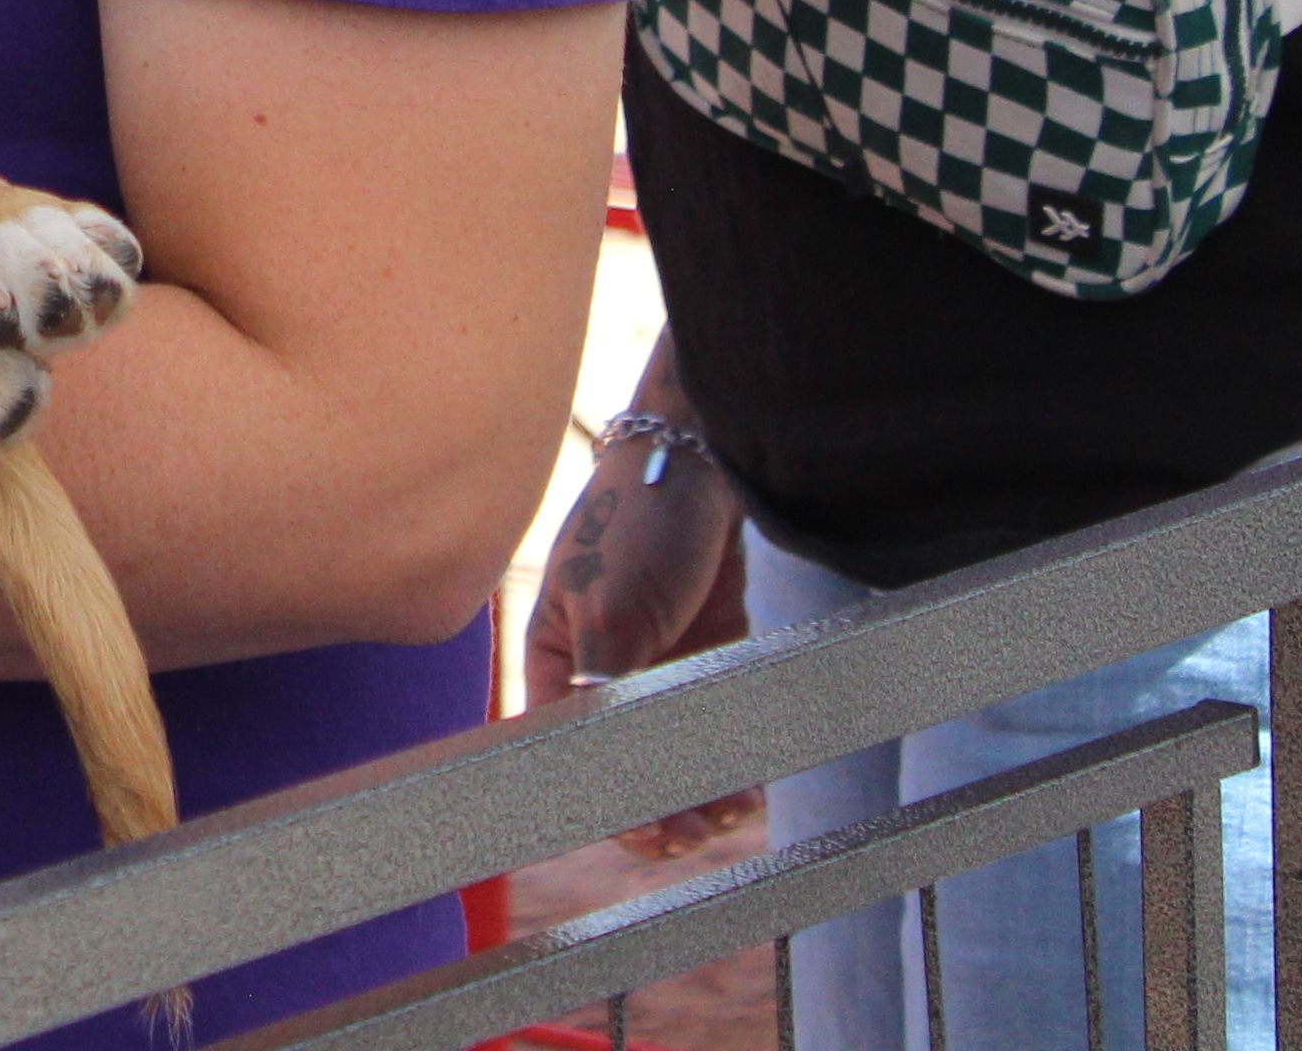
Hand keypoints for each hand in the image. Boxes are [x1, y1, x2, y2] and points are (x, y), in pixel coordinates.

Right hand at [521, 429, 755, 853]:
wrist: (700, 466)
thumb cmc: (634, 523)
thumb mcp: (611, 602)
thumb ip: (604, 679)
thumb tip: (594, 751)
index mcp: (555, 660)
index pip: (568, 747)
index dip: (598, 797)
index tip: (637, 832)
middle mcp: (600, 675)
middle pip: (620, 760)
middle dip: (654, 804)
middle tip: (690, 835)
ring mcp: (652, 671)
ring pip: (670, 753)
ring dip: (695, 792)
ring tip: (725, 818)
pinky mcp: (700, 663)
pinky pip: (709, 729)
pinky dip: (726, 762)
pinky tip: (745, 791)